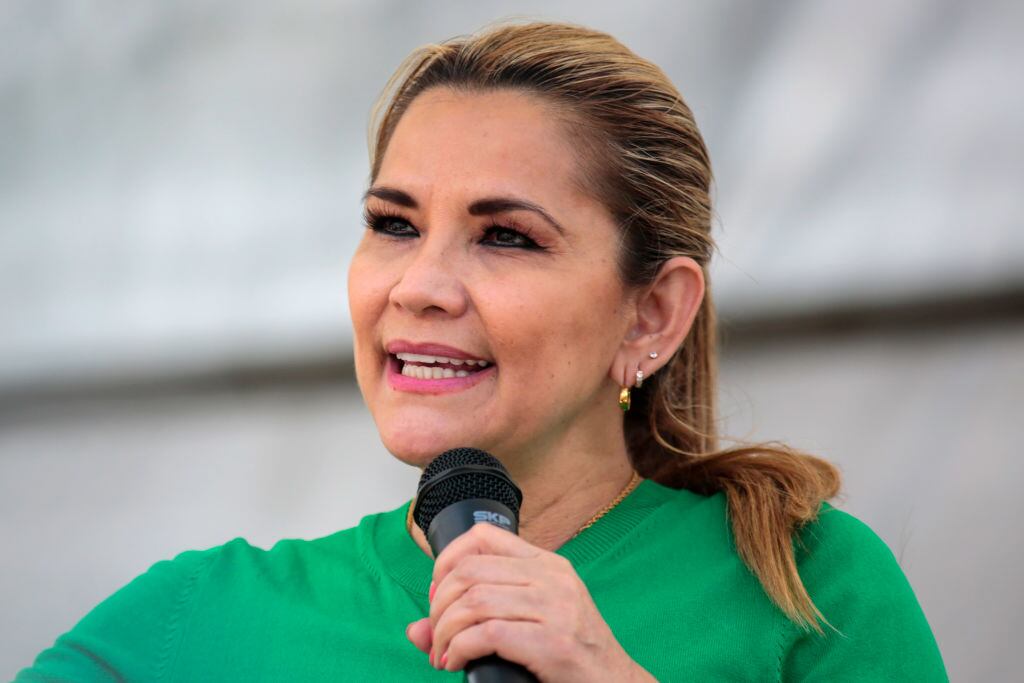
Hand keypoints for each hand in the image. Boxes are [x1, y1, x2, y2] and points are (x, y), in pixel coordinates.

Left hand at [405, 522, 655, 681]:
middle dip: (438, 605)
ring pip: (473, 601)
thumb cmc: (572, 656)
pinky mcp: (553, 643)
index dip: (446, 560)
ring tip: (443, 654)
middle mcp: (552, 578)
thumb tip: (414, 631)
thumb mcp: (531, 622)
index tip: (437, 594)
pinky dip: (459, 649)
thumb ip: (476, 618)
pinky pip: (487, 634)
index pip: (484, 535)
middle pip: (469, 570)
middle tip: (436, 635)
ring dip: (444, 632)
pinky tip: (456, 663)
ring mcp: (555, 608)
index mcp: (547, 564)